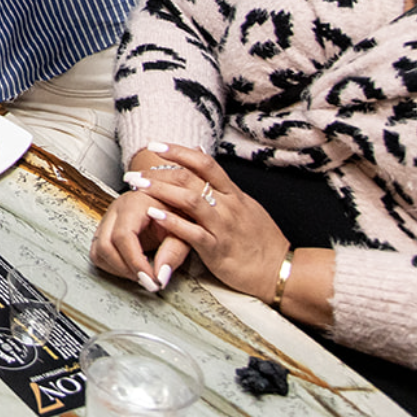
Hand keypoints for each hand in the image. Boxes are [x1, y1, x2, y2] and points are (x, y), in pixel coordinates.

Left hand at [105, 144, 290, 299]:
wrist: (281, 271)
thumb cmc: (261, 240)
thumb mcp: (246, 205)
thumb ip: (222, 183)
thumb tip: (201, 152)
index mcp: (235, 194)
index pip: (205, 163)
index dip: (179, 151)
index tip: (155, 144)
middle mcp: (229, 206)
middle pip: (191, 179)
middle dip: (159, 173)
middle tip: (135, 172)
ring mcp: (223, 227)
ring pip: (190, 201)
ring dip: (161, 191)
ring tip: (138, 187)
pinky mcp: (218, 249)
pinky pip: (193, 233)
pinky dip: (172, 222)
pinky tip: (154, 215)